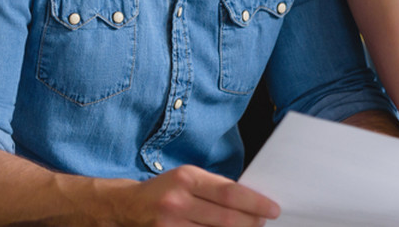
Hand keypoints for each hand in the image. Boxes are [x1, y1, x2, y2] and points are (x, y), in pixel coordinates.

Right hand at [109, 165, 279, 226]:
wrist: (125, 206)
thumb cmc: (165, 190)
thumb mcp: (188, 177)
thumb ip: (215, 188)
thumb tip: (251, 201)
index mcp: (186, 178)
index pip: (230, 193)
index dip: (255, 203)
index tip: (273, 209)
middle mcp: (177, 201)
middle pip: (225, 218)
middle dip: (251, 222)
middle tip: (264, 222)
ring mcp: (169, 224)